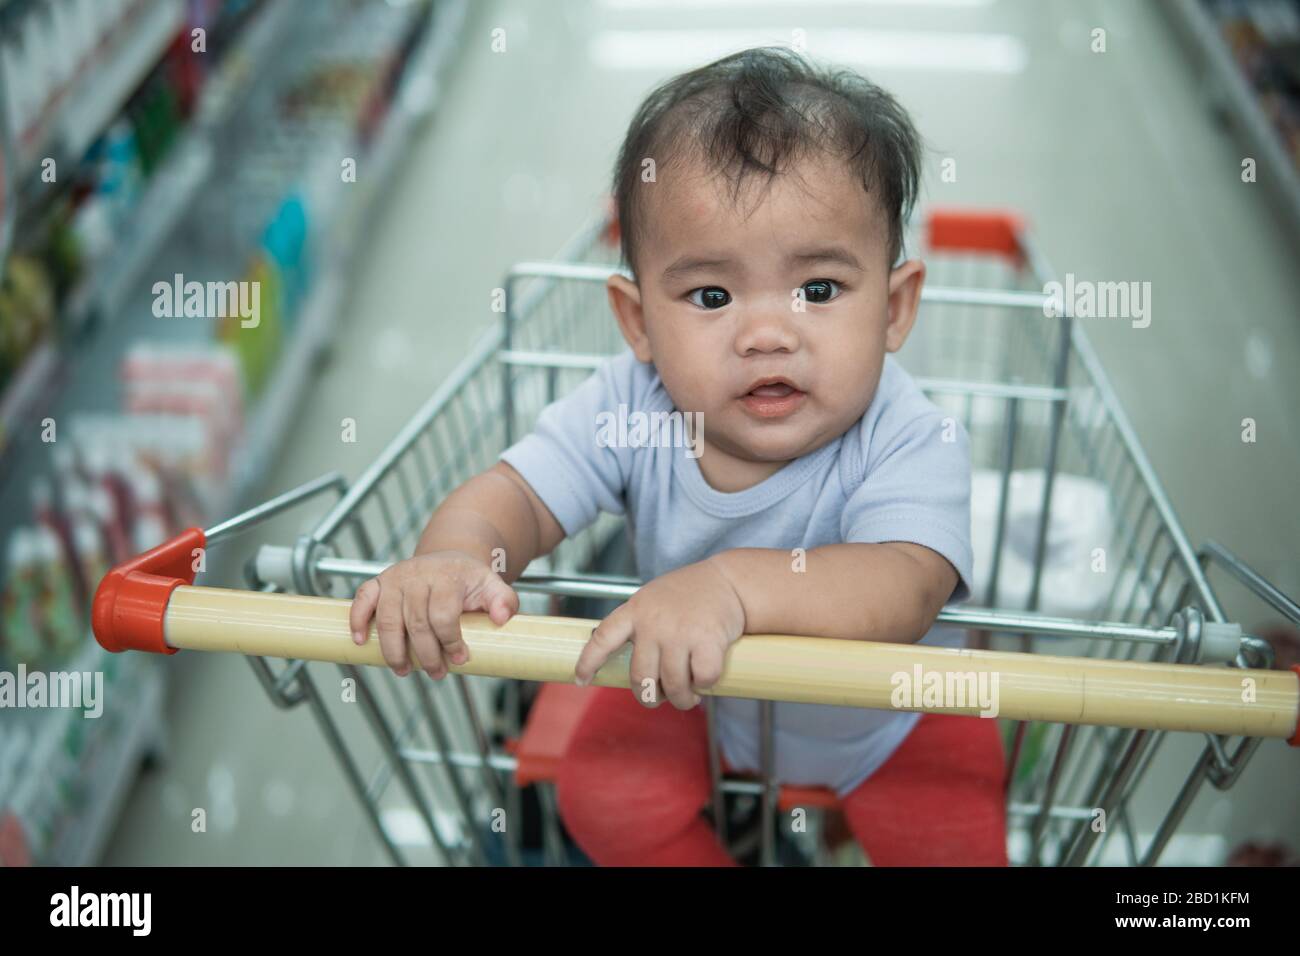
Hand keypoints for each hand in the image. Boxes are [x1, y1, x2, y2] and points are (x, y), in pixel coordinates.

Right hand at [349, 550, 518, 678]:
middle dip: (425, 654)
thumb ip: (504, 601)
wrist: (449, 559)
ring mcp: (396, 578)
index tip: (459, 659)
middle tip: (436, 673)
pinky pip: (362, 598)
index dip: (450, 641)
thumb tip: (501, 619)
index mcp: (447, 576)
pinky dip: (357, 620)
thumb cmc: (469, 580)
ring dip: (393, 649)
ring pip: (387, 618)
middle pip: (416, 622)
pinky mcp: (379, 582)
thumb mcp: (493, 586)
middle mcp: (418, 574)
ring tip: (404, 670)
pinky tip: (361, 642)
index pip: (443, 614)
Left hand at [574, 557, 745, 708]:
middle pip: (641, 677)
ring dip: (681, 699)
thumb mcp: (653, 600)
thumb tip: (638, 672)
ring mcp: (679, 632)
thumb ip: (640, 626)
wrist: (728, 581)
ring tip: (688, 697)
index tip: (581, 680)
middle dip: (649, 697)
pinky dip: (705, 685)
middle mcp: (653, 623)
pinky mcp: (708, 641)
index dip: (588, 662)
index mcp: (635, 610)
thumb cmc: (689, 594)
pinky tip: (706, 680)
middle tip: (660, 698)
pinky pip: (702, 679)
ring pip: (673, 685)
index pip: (602, 638)